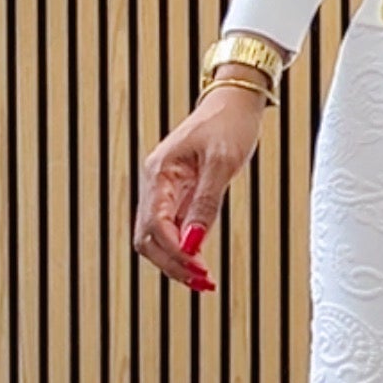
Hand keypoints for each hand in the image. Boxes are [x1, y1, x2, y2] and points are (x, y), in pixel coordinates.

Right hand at [133, 85, 267, 293]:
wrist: (235, 100)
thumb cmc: (229, 122)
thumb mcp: (223, 162)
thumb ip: (207, 204)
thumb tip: (193, 243)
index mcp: (158, 172)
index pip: (153, 225)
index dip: (174, 252)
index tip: (199, 269)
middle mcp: (156, 183)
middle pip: (147, 238)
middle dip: (172, 264)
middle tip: (202, 282)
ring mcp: (165, 189)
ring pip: (156, 236)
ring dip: (175, 260)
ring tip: (202, 279)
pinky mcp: (178, 192)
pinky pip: (172, 227)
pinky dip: (183, 247)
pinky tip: (200, 260)